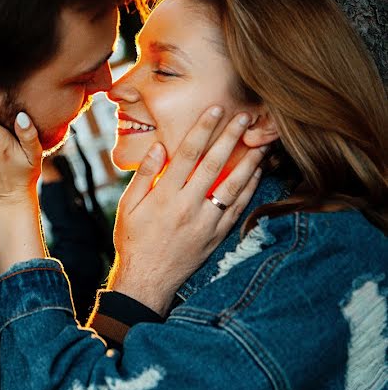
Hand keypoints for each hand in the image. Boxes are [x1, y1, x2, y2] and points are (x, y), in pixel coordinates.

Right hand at [109, 106, 267, 314]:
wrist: (148, 280)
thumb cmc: (133, 240)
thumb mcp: (128, 206)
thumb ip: (144, 175)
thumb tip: (158, 146)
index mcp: (164, 196)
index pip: (187, 154)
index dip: (202, 129)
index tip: (215, 110)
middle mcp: (187, 207)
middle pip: (214, 164)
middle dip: (230, 137)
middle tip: (245, 116)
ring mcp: (206, 222)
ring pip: (233, 185)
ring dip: (249, 161)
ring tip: (261, 141)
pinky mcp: (217, 234)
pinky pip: (238, 207)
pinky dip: (249, 188)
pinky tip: (256, 172)